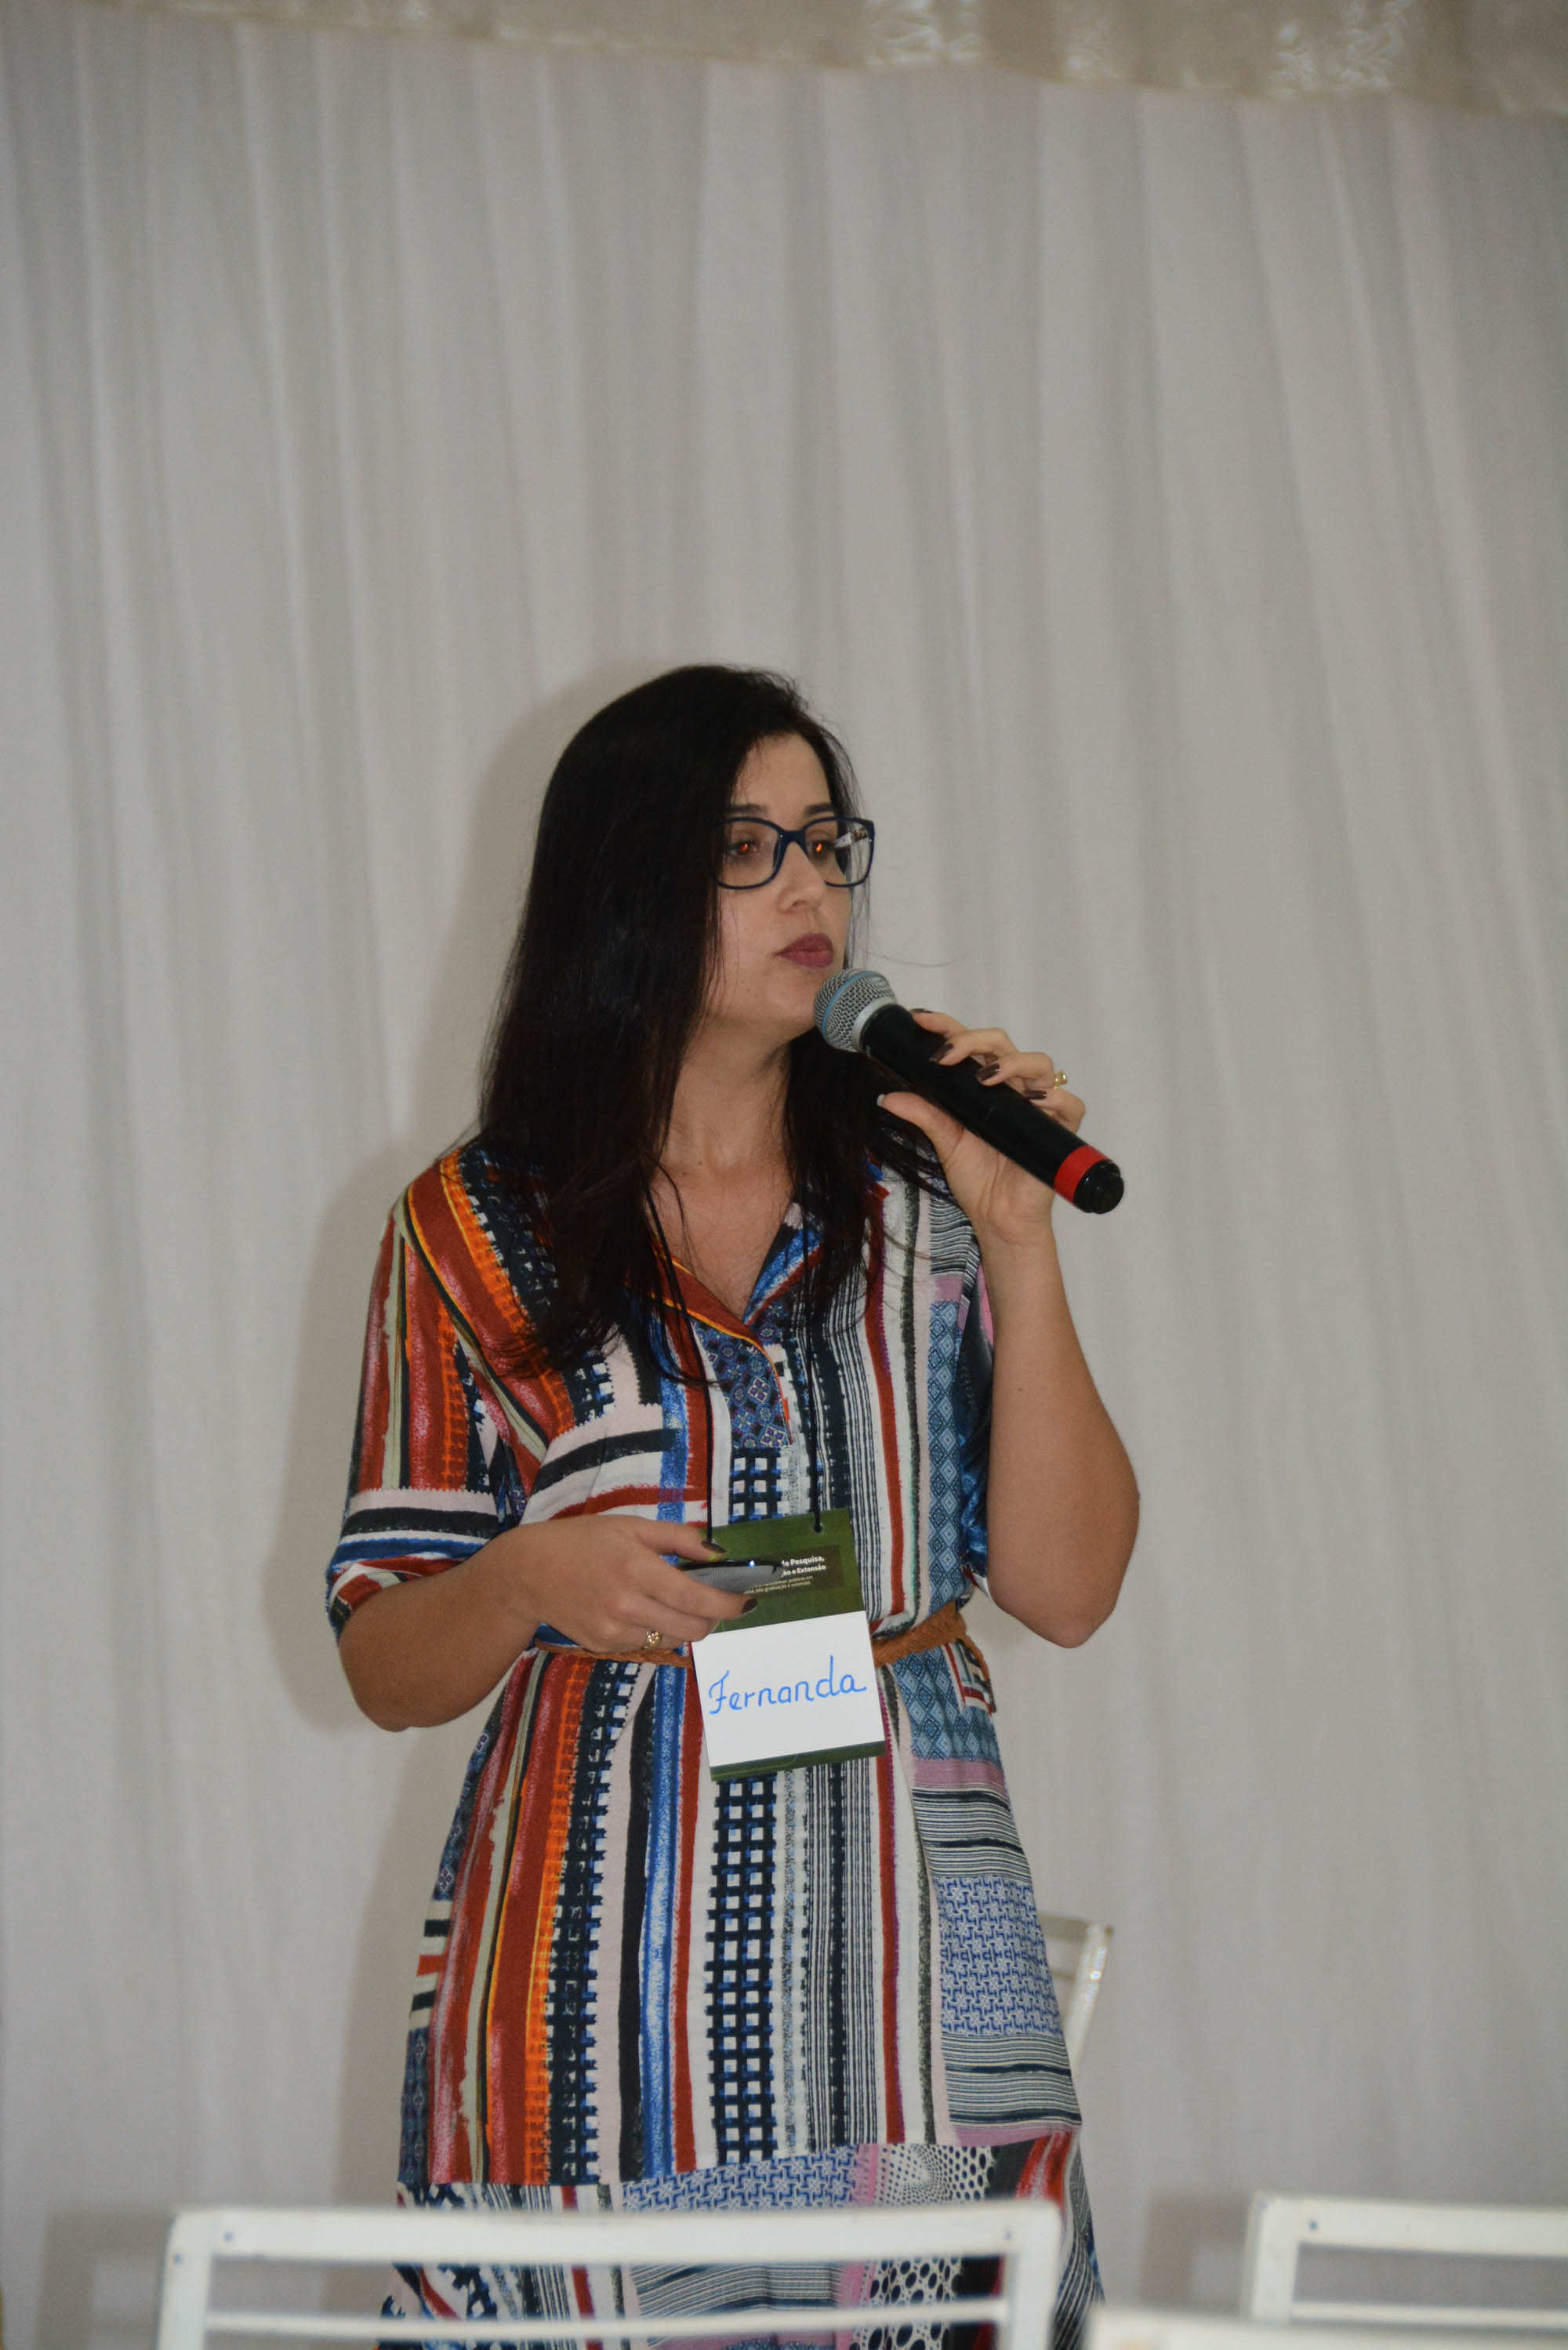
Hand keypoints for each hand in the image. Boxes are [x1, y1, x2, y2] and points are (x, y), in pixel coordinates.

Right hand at [492, 1512, 748, 1653]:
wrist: (528, 1572)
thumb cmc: (582, 1541)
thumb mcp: (631, 1526)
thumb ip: (679, 1538)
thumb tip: (719, 1553)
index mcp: (637, 1570)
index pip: (697, 1600)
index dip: (728, 1604)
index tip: (746, 1600)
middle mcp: (627, 1606)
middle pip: (692, 1629)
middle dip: (711, 1617)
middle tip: (710, 1600)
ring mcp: (614, 1632)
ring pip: (672, 1640)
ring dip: (682, 1624)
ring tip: (665, 1599)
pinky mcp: (604, 1646)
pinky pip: (646, 1644)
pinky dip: (653, 1630)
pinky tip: (635, 1609)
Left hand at [878, 1010, 1084, 1248]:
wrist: (997, 1218)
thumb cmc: (977, 1179)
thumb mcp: (944, 1141)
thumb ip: (922, 1114)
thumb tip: (888, 1095)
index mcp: (984, 1085)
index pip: (970, 1044)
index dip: (948, 1026)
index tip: (921, 1020)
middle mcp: (1012, 1089)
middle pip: (1003, 1044)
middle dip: (973, 1040)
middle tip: (946, 1056)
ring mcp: (1038, 1107)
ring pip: (1039, 1063)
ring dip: (1012, 1064)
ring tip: (987, 1078)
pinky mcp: (1059, 1130)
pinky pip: (1070, 1105)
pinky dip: (1056, 1099)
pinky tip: (1034, 1102)